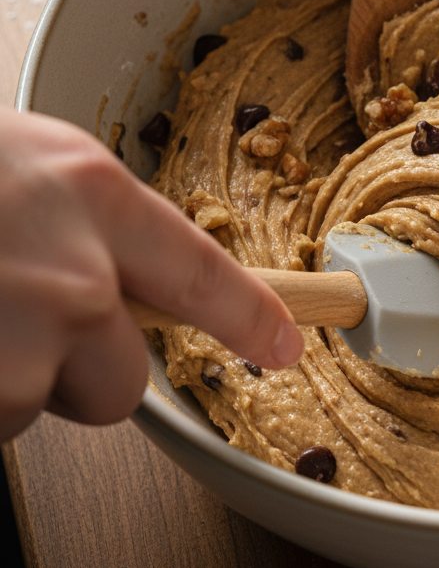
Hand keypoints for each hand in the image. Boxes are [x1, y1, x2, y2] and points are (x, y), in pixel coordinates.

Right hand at [0, 106, 303, 441]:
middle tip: (17, 330)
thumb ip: (86, 217)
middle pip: (124, 382)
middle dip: (79, 375)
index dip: (251, 318)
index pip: (203, 274)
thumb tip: (119, 272)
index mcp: (95, 198)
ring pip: (39, 407)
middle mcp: (76, 275)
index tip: (283, 345)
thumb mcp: (25, 161)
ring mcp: (21, 339)